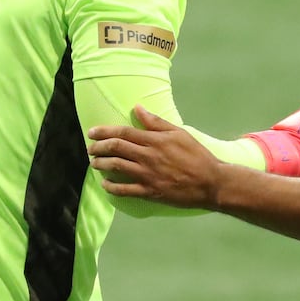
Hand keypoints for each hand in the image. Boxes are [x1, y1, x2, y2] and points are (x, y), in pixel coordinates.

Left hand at [88, 105, 225, 208]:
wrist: (210, 182)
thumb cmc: (196, 155)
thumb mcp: (179, 133)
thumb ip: (156, 122)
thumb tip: (138, 109)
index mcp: (154, 140)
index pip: (123, 133)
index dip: (104, 131)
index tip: (92, 132)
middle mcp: (147, 156)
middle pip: (116, 148)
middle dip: (98, 147)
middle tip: (90, 148)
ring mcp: (147, 175)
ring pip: (116, 167)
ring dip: (101, 164)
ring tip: (94, 163)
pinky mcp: (149, 192)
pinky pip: (124, 190)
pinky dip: (111, 187)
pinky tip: (105, 184)